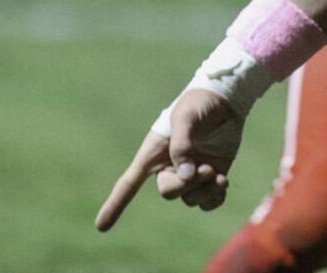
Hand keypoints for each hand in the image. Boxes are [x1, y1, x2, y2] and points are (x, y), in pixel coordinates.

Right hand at [95, 89, 241, 231]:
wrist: (225, 99)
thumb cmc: (198, 103)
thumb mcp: (185, 117)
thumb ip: (182, 145)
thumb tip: (185, 176)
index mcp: (153, 152)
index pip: (129, 183)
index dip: (115, 204)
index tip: (100, 227)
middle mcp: (169, 166)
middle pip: (168, 192)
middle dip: (186, 185)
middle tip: (205, 168)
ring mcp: (190, 174)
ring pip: (191, 199)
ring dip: (204, 189)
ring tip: (215, 172)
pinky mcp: (210, 176)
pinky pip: (208, 202)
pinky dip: (215, 197)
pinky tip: (222, 181)